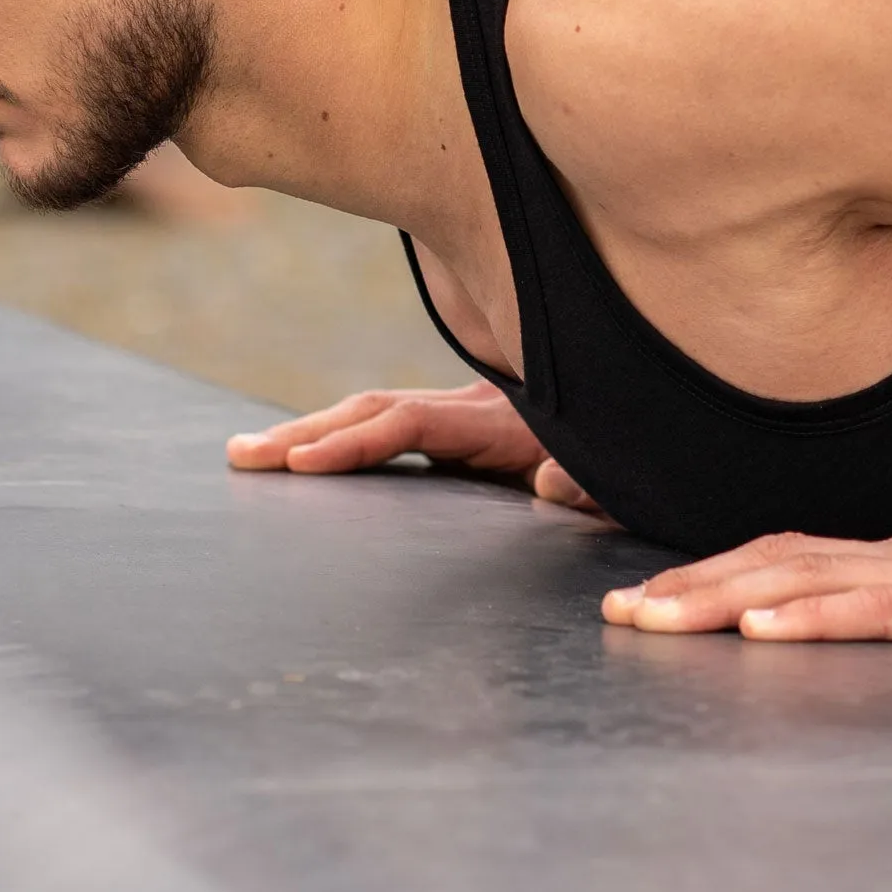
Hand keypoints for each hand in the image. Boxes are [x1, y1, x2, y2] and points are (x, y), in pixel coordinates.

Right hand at [226, 380, 600, 511]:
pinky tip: (308, 455)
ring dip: (313, 431)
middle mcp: (475, 408)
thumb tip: (551, 483)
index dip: (354, 444)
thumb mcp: (622, 477)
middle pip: (373, 408)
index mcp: (501, 423)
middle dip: (304, 433)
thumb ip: (591, 481)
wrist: (651, 417)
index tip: (301, 466)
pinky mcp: (466, 424)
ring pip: (374, 411)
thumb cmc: (637, 461)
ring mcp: (467, 411)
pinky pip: (392, 425)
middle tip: (240, 457)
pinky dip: (345, 434)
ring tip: (249, 454)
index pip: (408, 426)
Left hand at [602, 530, 891, 720]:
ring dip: (730, 600)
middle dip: (692, 588)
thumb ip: (882, 646)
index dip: (705, 576)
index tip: (637, 603)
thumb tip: (804, 667)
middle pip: (776, 563)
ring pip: (811, 579)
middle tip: (621, 614)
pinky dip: (817, 620)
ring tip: (665, 618)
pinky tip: (768, 634)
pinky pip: (881, 612)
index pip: (778, 561)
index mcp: (890, 565)